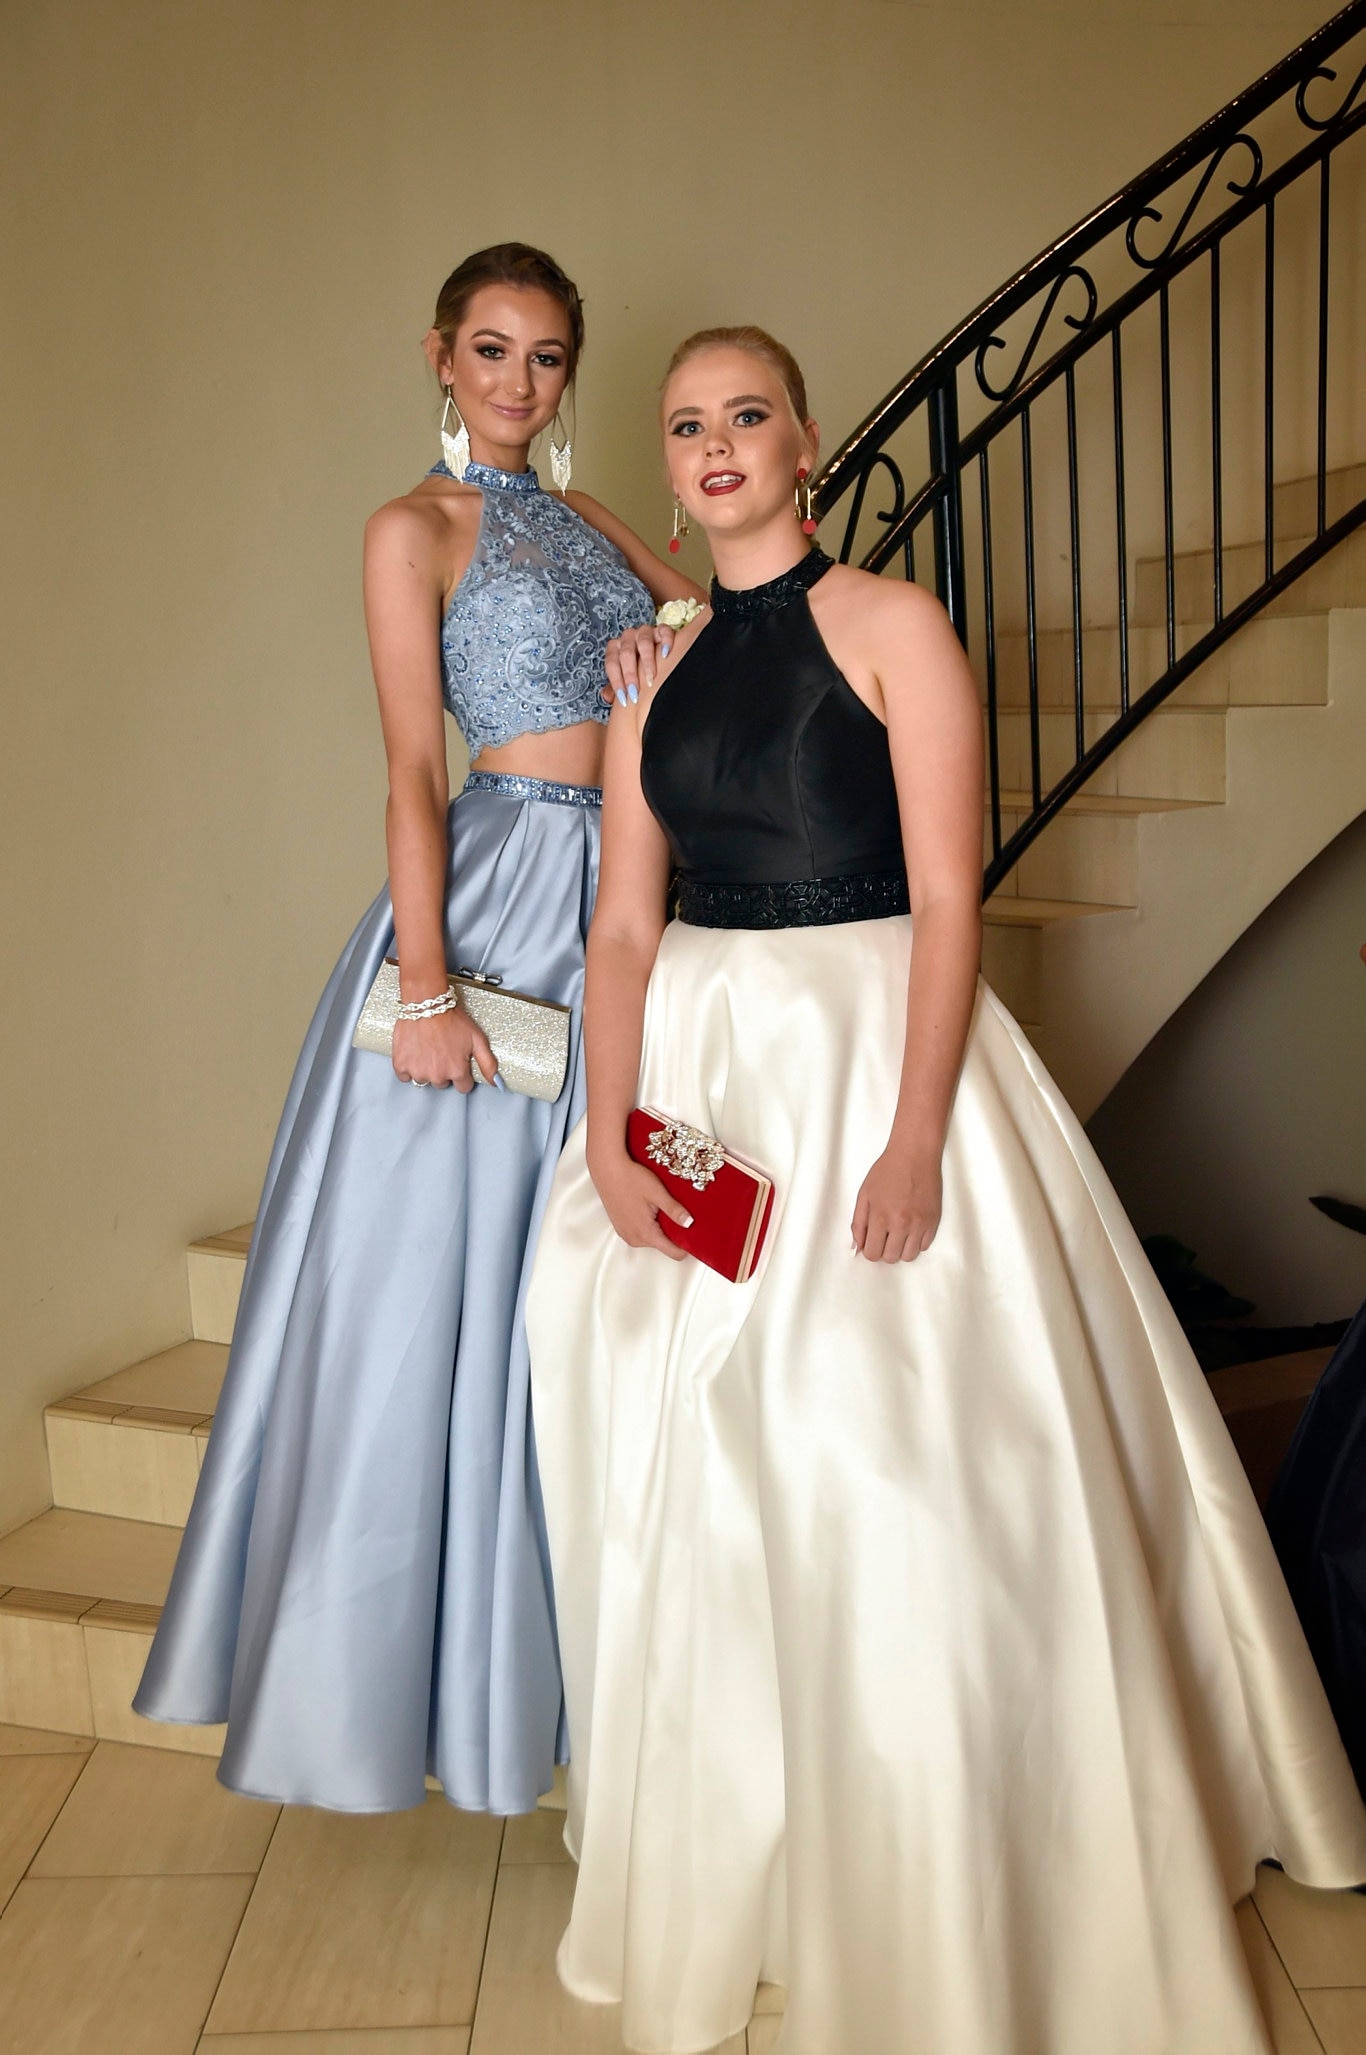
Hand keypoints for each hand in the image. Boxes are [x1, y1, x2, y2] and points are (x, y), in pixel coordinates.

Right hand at [392, 1007, 497, 1092]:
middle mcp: (437, 1075)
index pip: (463, 1086)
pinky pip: (405, 1075)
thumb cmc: (451, 1019)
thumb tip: (496, 1082)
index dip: (461, 1073)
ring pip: (424, 1079)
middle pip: (442, 1082)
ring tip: (427, 1049)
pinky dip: (408, 1066)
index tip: (457, 1061)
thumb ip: (488, 1064)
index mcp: (457, 1071)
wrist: (427, 1004)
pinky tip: (414, 1052)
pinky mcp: (401, 1065)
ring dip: (425, 1068)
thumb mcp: (477, 1039)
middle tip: (442, 1050)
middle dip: (443, 1070)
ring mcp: (418, 1071)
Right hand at [588, 1149, 692, 1259]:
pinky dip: (648, 1224)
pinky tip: (646, 1206)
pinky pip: (641, 1233)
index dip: (687, 1245)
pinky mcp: (621, 1228)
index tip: (695, 1234)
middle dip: (672, 1232)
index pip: (673, 1253)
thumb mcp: (657, 1193)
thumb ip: (674, 1210)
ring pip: (652, 1239)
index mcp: (646, 1233)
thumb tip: (689, 1223)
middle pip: (663, 1245)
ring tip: (658, 1205)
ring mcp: (626, 1234)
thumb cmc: (630, 1178)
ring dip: (659, 1226)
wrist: (607, 1169)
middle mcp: (634, 1239)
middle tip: (675, 1210)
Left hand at [602, 624, 673, 707]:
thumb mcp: (626, 678)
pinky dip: (665, 642)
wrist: (660, 657)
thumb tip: (606, 696)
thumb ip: (615, 687)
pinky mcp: (662, 630)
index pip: (611, 662)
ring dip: (647, 661)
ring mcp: (645, 632)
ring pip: (643, 641)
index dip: (616, 680)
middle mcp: (628, 637)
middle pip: (626, 653)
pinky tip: (666, 655)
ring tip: (651, 678)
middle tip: (636, 691)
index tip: (623, 697)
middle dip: (630, 674)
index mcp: (616, 648)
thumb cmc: (639, 668)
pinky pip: (664, 632)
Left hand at [852, 1142, 942, 1262]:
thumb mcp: (864, 1194)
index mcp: (880, 1217)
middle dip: (885, 1250)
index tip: (872, 1241)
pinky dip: (916, 1242)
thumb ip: (858, 1223)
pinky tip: (911, 1228)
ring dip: (901, 1249)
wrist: (915, 1155)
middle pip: (891, 1258)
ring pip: (909, 1256)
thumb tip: (858, 1247)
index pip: (872, 1253)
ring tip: (899, 1233)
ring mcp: (919, 1224)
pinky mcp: (933, 1221)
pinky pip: (924, 1246)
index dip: (870, 1249)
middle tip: (885, 1235)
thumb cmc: (887, 1171)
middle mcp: (901, 1224)